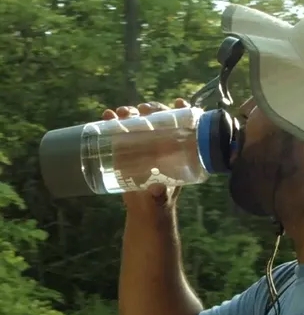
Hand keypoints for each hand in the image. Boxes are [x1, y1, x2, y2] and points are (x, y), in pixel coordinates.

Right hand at [101, 98, 189, 214]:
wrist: (145, 211)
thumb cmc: (159, 204)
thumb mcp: (161, 200)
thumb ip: (159, 195)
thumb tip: (156, 189)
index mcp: (178, 153)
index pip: (185, 127)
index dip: (184, 113)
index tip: (178, 103)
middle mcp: (163, 145)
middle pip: (160, 120)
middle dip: (152, 110)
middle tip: (143, 110)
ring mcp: (145, 146)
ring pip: (140, 123)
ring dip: (131, 113)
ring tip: (121, 112)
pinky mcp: (129, 150)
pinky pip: (122, 132)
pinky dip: (113, 122)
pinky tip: (107, 116)